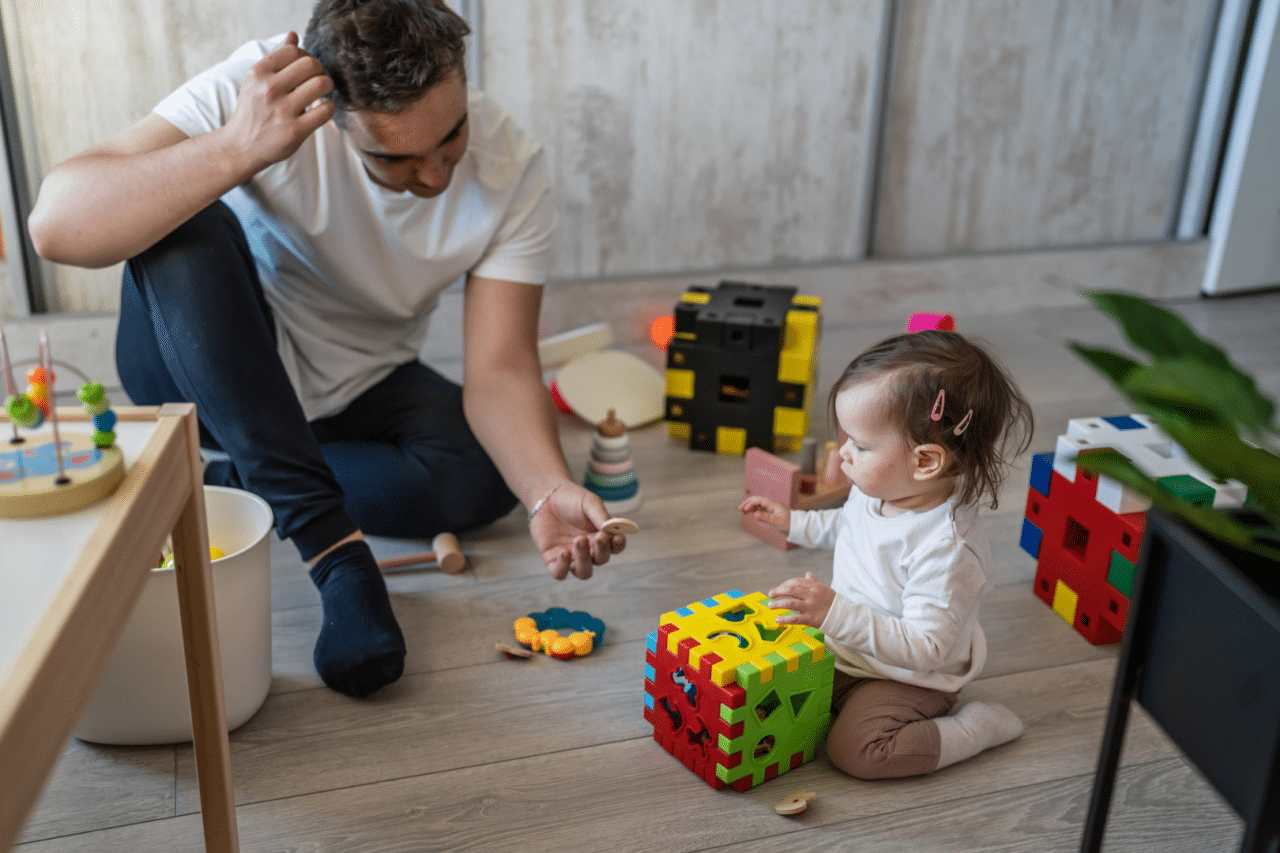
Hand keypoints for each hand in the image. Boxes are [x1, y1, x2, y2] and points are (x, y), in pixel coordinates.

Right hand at [223, 32, 335, 173]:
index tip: (305, 68)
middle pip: (311, 64)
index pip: (293, 50)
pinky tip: (323, 108)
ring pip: (321, 84)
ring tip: (322, 92)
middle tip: (317, 79)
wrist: (241, 146)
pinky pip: (325, 110)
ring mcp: (283, 110)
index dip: (305, 56)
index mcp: (259, 73)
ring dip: (327, 86)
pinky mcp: (295, 130)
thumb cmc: (253, 111)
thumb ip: (275, 58)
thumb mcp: (256, 81)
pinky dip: (330, 107)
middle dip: (320, 69)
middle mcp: (269, 89)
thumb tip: (293, 36)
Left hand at [529, 482, 625, 579]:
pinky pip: (560, 574)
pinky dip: (563, 568)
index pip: (615, 548)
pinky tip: (564, 552)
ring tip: (579, 540)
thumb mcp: (589, 502)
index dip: (618, 545)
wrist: (546, 496)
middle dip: (602, 550)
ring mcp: (571, 557)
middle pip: (601, 560)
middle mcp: (588, 551)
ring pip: (583, 572)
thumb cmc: (571, 499)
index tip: (617, 537)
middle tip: (599, 536)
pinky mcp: (553, 559)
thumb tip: (611, 527)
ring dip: (584, 560)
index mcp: (601, 537)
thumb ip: (600, 515)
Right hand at [739, 495, 789, 532]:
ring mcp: (770, 508)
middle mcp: (771, 504)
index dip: (751, 503)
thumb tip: (755, 515)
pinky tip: (748, 513)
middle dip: (748, 503)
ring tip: (742, 511)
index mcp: (773, 505)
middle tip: (739, 508)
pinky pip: (759, 508)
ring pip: (757, 504)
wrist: (795, 526)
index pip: (760, 500)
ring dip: (749, 506)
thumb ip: (765, 518)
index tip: (745, 509)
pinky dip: (753, 510)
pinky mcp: (770, 512)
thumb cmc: (788, 524)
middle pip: (757, 500)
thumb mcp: (777, 522)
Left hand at [767, 572, 834, 627]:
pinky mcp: (810, 619)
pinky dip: (784, 619)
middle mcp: (811, 595)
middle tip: (770, 594)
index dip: (785, 584)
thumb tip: (807, 574)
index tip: (780, 587)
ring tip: (770, 606)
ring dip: (777, 604)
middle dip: (778, 591)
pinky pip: (795, 618)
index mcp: (814, 587)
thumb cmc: (832, 602)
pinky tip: (777, 620)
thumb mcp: (824, 589)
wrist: (843, 616)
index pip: (796, 581)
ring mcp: (810, 607)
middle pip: (790, 589)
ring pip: (790, 603)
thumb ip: (813, 582)